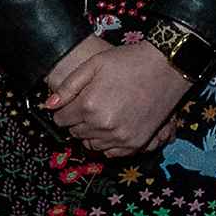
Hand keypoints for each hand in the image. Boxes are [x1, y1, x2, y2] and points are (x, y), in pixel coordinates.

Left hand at [44, 38, 188, 157]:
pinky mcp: (136, 143)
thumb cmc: (128, 62)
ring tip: (103, 114)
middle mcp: (103, 126)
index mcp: (89, 105)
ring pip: (92, 145)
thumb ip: (68, 86)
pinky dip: (108, 143)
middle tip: (90, 106)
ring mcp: (120, 137)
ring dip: (92, 133)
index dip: (64, 110)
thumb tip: (49, 105)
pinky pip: (111, 153)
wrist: (166, 68)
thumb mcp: (94, 64)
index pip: (61, 120)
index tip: (72, 103)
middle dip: (77, 121)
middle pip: (75, 133)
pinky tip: (113, 127)